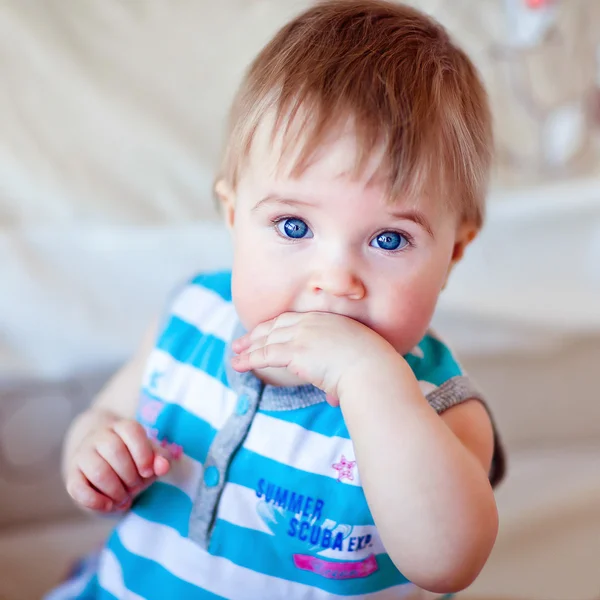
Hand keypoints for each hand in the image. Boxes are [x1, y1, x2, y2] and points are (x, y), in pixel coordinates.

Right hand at [65, 417, 174, 512]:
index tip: (148, 472)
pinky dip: (96, 501)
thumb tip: (163, 466)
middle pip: (114, 451)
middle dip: (130, 475)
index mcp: (122, 427)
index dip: (142, 453)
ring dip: (115, 490)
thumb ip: (161, 458)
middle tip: (136, 487)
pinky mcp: (72, 476)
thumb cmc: (134, 459)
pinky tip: (109, 505)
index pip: (131, 430)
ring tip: (124, 498)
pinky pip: (78, 489)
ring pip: (98, 470)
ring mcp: (82, 455)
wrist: (106, 463)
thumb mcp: (151, 456)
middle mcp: (99, 436)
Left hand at [231, 312, 397, 404]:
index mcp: (326, 319)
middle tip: (240, 343)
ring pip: (267, 340)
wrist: (373, 368)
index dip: (274, 327)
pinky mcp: (295, 351)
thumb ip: (339, 375)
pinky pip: (265, 354)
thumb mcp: (356, 360)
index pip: (292, 320)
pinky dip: (249, 360)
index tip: (263, 333)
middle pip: (275, 326)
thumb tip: (332, 399)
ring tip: (235, 355)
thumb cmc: (372, 368)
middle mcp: (311, 322)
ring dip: (248, 348)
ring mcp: (302, 335)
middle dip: (256, 334)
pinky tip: (238, 365)